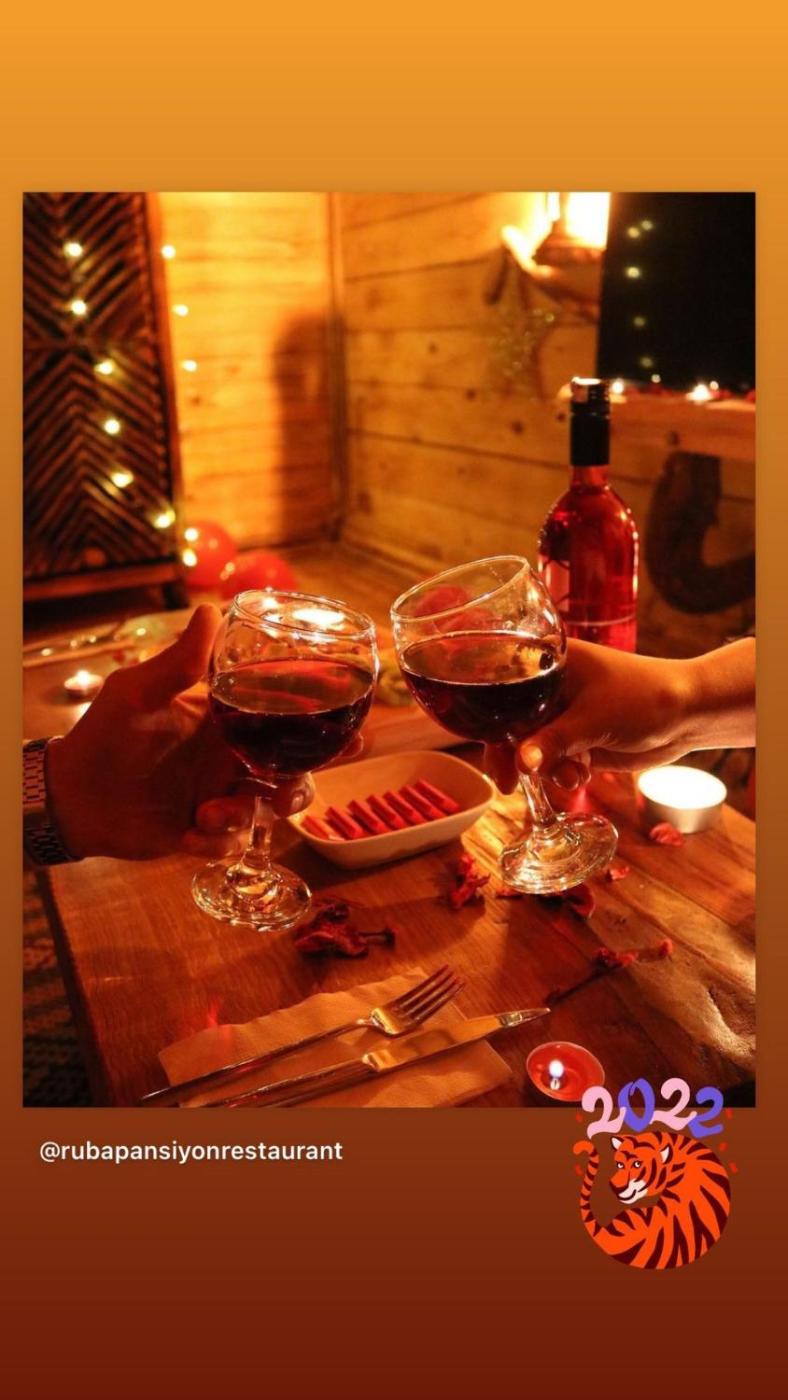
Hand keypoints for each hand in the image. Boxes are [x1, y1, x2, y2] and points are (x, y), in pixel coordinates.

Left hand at [45, 605, 313, 860]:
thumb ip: (180, 662)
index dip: (322, 728)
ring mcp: (219, 796)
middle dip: (302, 781)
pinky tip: (186, 832)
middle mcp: (230, 758)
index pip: (285, 720)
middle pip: (292, 770)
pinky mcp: (203, 833)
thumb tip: (212, 611)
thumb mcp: (140, 692)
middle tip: (288, 788)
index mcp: (225, 721)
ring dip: (249, 815)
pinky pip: (232, 843)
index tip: (355, 731)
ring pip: (267, 810)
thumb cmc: (104, 734)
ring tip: (214, 813)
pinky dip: (215, 842)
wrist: (72, 795)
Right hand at [484, 639, 705, 793]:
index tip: (493, 756)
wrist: (687, 714)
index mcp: (548, 664)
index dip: (492, 726)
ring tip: (570, 777)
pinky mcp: (580, 738)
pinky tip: (582, 776)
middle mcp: (551, 687)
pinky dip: (564, 773)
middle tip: (511, 786)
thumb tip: (519, 764)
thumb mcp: (592, 719)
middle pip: (514, 726)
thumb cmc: (642, 698)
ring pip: (534, 748)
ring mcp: (565, 714)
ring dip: (548, 769)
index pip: (505, 693)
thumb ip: (553, 742)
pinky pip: (555, 760)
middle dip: (518, 758)